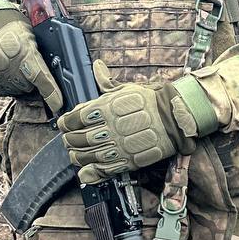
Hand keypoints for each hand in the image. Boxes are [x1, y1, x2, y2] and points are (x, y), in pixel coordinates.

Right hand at [0, 1, 62, 110]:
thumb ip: (43, 58)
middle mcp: (5, 60)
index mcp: (22, 48)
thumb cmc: (17, 31)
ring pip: (15, 90)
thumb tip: (57, 82)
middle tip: (26, 64)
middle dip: (31, 80)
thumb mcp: (34, 38)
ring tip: (14, 64)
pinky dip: (6, 83)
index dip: (50, 92)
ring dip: (18, 82)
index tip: (57, 105)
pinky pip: (1, 90)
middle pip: (27, 86)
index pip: (39, 75)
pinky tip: (4, 70)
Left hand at [58, 63, 203, 184]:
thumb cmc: (150, 101)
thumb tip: (97, 67)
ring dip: (77, 156)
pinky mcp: (128, 160)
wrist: (175, 118)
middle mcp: (109, 128)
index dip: (65, 123)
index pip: (75, 119)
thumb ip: (107, 83)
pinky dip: (92, 171)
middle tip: (69, 139)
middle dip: (69, 140)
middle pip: (78, 139)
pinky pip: (104, 169)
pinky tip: (86, 170)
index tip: (63, 124)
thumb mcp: (127, 88)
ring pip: (88, 156)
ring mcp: (118, 146)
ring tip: (75, 153)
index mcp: (105, 108)